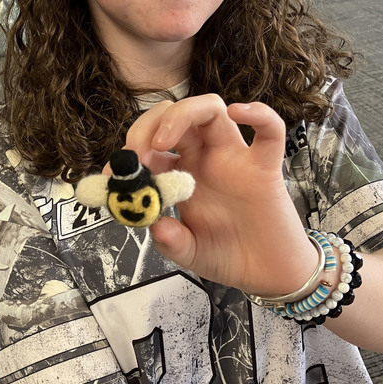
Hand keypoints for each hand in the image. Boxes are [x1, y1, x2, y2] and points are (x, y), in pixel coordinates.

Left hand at [125, 94, 317, 292]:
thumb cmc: (228, 255)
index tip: (112, 176)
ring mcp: (236, 159)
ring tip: (160, 142)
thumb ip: (171, 242)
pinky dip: (258, 114)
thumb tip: (156, 226)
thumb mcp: (189, 253)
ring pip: (211, 110)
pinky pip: (270, 132)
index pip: (151, 146)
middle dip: (147, 127)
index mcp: (182, 173)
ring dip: (181, 114)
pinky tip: (238, 111)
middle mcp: (206, 158)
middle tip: (134, 155)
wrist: (266, 273)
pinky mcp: (265, 168)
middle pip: (176, 116)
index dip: (128, 154)